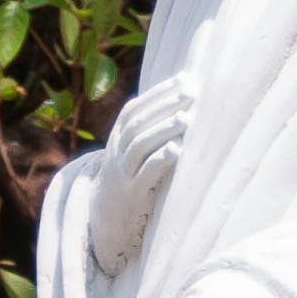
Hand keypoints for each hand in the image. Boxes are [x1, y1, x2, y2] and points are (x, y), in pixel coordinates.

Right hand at [86, 79, 195, 274]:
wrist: (106, 217)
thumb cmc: (130, 177)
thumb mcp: (131, 152)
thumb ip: (146, 129)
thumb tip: (178, 97)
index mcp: (117, 138)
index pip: (134, 108)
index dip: (157, 93)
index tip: (181, 80)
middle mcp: (117, 152)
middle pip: (138, 123)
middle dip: (164, 105)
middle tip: (189, 93)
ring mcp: (123, 173)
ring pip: (140, 145)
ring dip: (164, 129)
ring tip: (186, 118)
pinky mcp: (133, 194)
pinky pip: (146, 173)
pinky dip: (161, 159)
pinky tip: (177, 149)